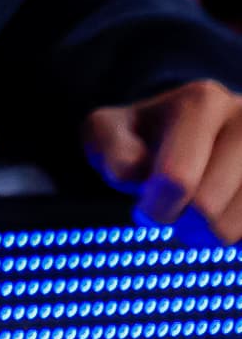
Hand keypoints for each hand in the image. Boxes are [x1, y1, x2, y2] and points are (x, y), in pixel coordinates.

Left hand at [88, 79, 241, 244]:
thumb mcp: (110, 131)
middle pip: (208, 210)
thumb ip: (109, 148)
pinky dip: (235, 237)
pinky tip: (225, 216)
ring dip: (209, 236)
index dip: (154, 207)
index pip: (176, 180)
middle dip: (180, 223)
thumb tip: (137, 172)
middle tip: (173, 214)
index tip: (146, 207)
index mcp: (203, 101)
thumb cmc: (146, 138)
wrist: (192, 136)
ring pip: (235, 229)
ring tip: (198, 215)